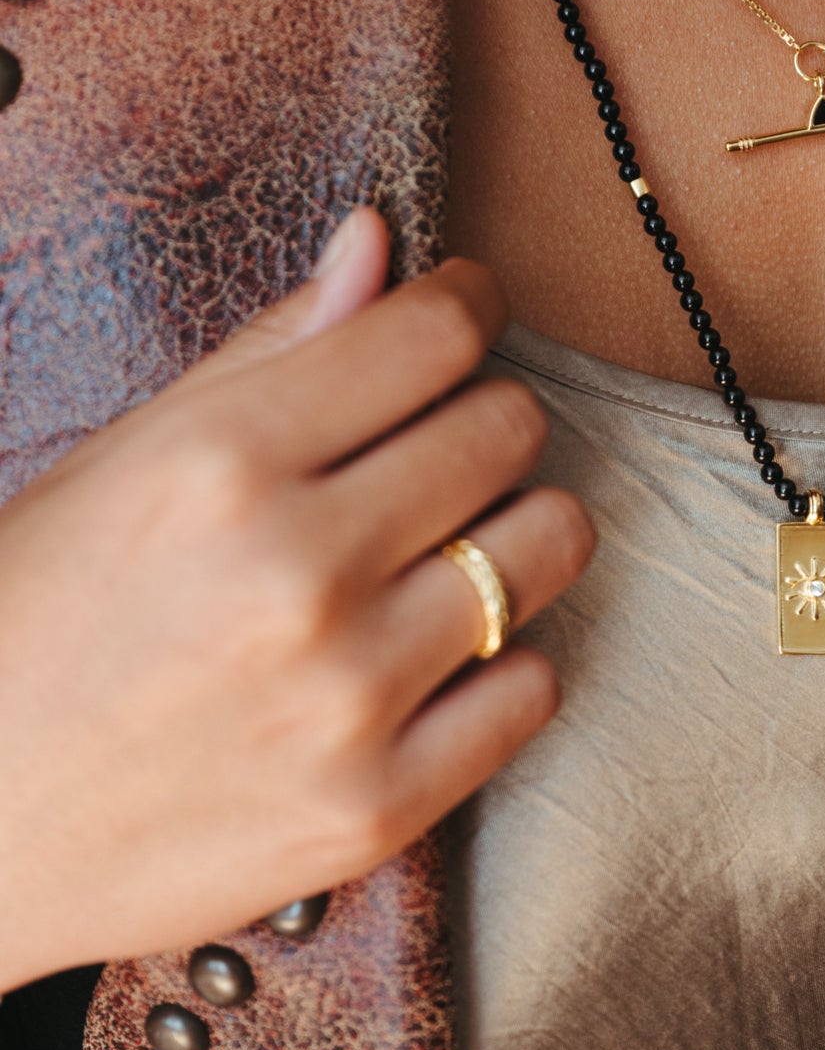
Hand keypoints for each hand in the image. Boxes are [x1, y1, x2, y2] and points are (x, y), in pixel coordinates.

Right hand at [0, 207, 592, 995]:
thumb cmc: (29, 630)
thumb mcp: (121, 465)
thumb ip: (266, 354)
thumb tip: (379, 242)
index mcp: (220, 463)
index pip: (435, 333)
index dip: (465, 307)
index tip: (463, 318)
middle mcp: (296, 571)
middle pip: (507, 428)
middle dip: (484, 420)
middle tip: (438, 451)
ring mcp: (345, 697)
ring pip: (548, 547)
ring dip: (513, 535)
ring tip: (447, 555)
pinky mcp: (377, 806)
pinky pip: (535, 689)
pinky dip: (500, 668)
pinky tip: (434, 665)